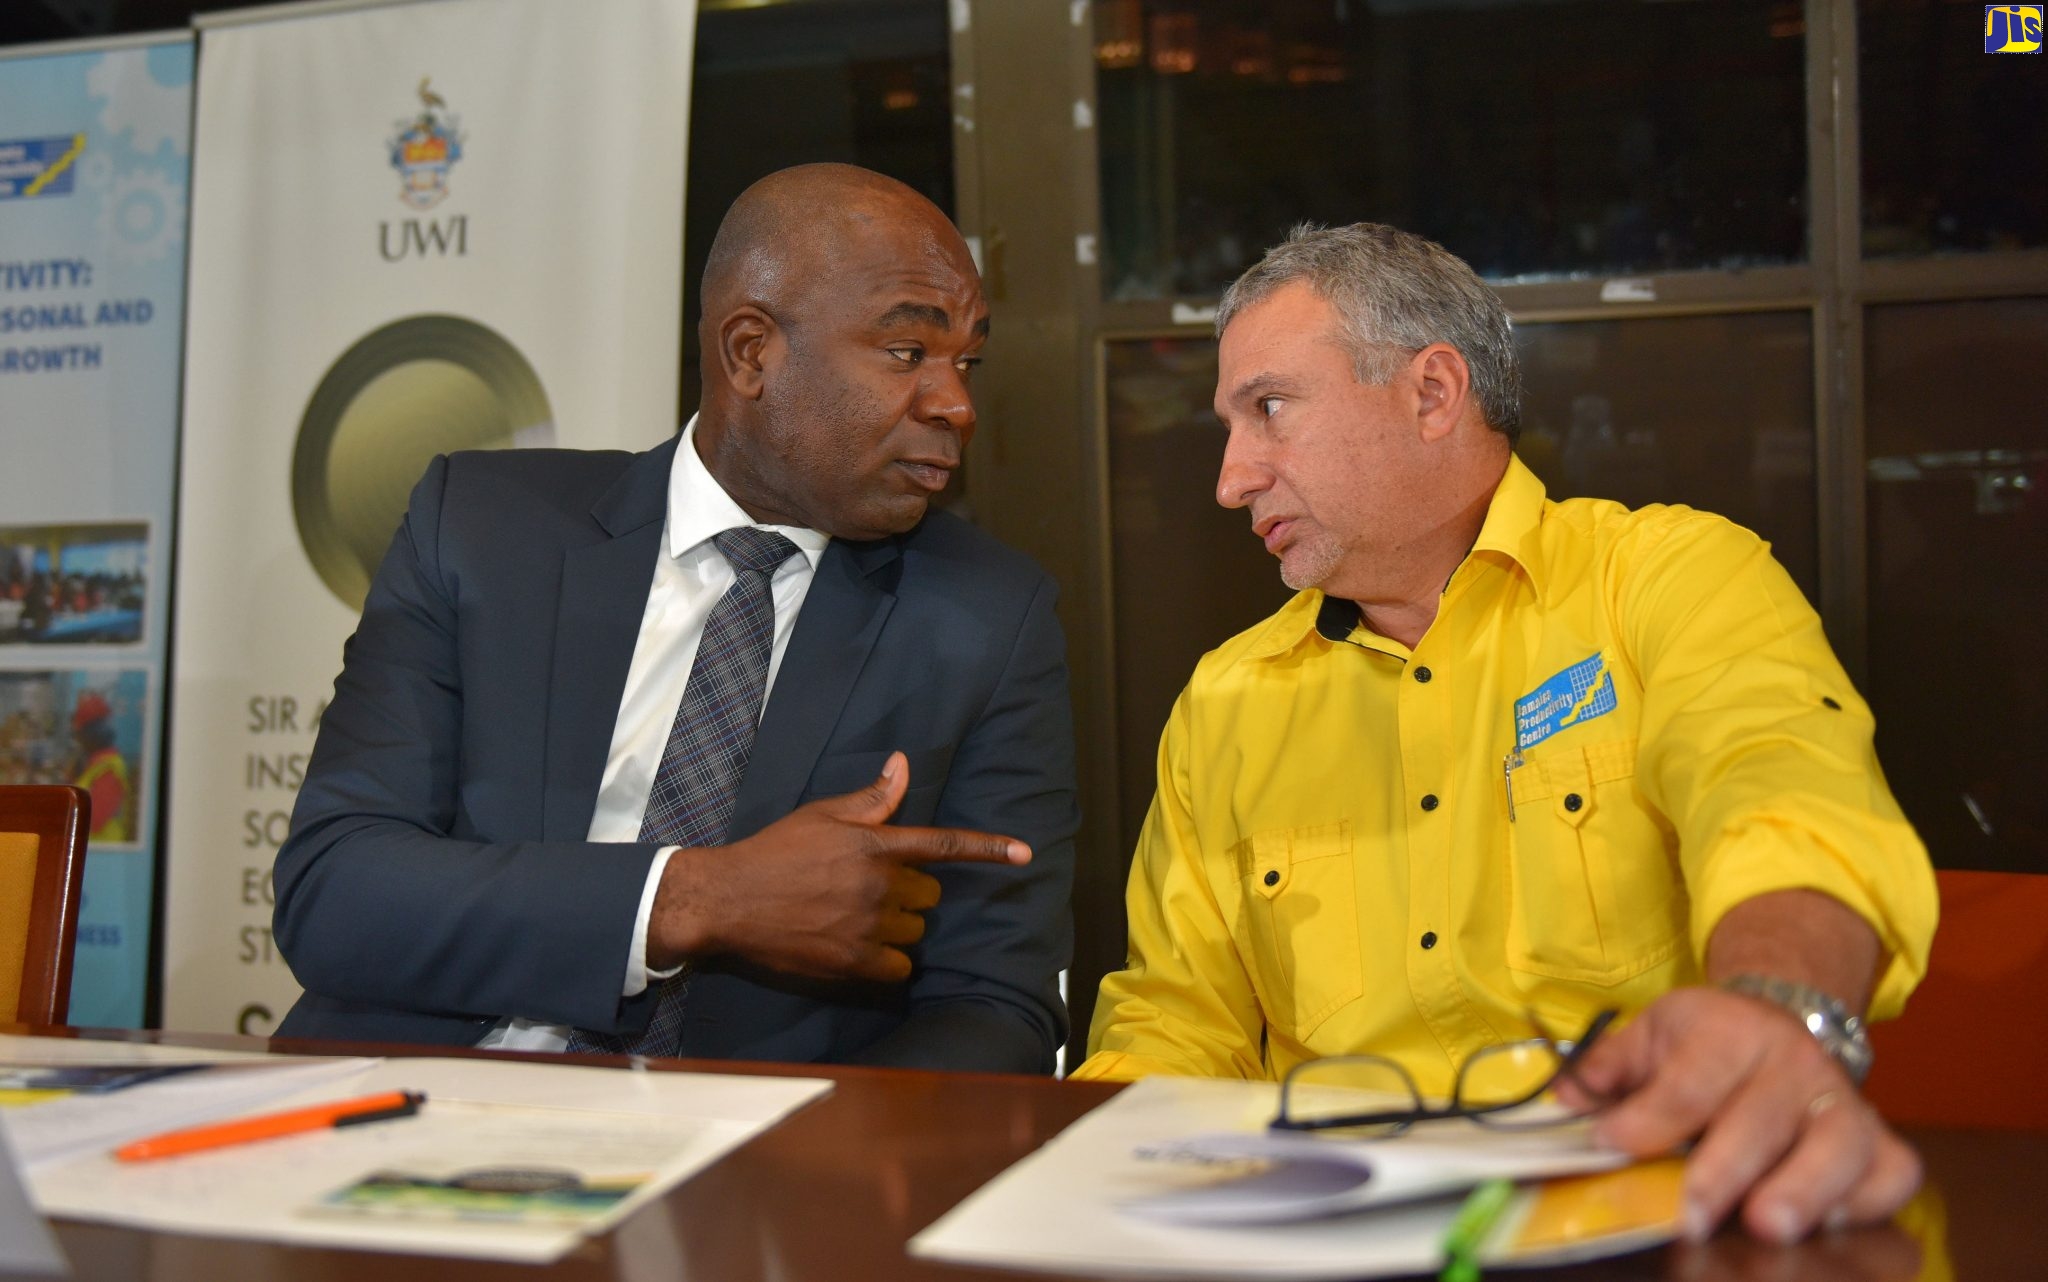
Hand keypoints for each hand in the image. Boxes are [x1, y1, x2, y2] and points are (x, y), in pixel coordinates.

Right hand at [647, 750, 1029, 981]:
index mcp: (875, 846)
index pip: (944, 845)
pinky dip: (889, 962)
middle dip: (909, 891)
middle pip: (929, 894)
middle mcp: (879, 886)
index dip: (989, 848)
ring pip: (915, 932)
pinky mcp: (854, 964)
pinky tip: (858, 947)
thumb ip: (871, 799)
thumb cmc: (773, 852)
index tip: (1025, 854)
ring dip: (898, 927)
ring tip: (855, 917)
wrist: (728, 901)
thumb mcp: (821, 817)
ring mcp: (868, 928)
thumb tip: (904, 765)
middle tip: (867, 887)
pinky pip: (900, 968)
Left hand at [1555, 987, 1921, 1243]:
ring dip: (1804, 1188)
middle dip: (1724, 1170)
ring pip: (1837, 1145)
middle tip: (1691, 1214)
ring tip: (1766, 1224)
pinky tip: (1826, 1223)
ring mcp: (1844, 1102)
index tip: (1611, 1146)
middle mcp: (1794, 1062)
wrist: (1781, 1019)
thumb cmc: (1707, 1043)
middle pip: (1761, 1119)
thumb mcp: (1652, 1034)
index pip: (1690, 1080)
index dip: (1649, 1117)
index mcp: (1731, 1031)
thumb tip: (1566, 1100)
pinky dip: (1865, 1201)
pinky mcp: (1882, 1141)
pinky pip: (1890, 1173)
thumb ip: (1607, 1068)